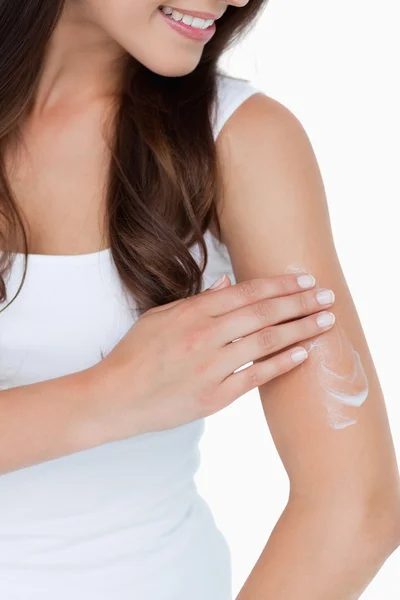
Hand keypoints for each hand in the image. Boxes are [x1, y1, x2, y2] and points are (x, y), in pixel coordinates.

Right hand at [91, 272, 334, 439]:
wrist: (115, 398)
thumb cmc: (135, 355)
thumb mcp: (159, 317)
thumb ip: (196, 301)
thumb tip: (227, 284)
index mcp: (191, 313)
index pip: (246, 292)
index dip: (280, 286)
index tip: (305, 281)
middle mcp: (204, 336)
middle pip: (263, 314)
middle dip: (300, 304)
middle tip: (327, 297)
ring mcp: (210, 368)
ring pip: (264, 343)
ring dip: (299, 331)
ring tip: (325, 323)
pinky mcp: (214, 397)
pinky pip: (254, 377)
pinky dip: (280, 364)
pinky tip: (301, 353)